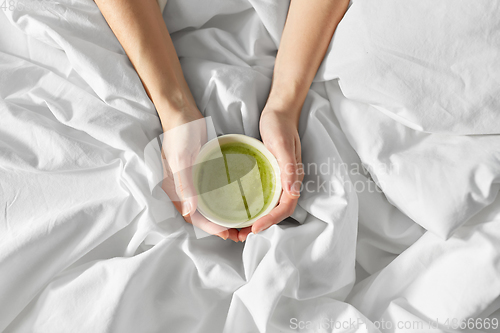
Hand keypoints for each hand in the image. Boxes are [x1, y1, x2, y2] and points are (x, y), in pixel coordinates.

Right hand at [160, 108, 238, 241]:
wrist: (182, 113)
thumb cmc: (179, 135)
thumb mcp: (181, 159)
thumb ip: (185, 184)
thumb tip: (190, 211)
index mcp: (177, 191)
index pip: (194, 218)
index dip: (210, 228)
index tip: (228, 233)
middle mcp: (186, 190)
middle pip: (203, 215)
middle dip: (221, 226)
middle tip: (241, 231)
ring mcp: (195, 182)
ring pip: (210, 205)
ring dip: (224, 215)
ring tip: (243, 221)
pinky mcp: (204, 173)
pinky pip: (215, 192)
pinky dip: (226, 199)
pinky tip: (240, 200)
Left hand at [238, 108, 302, 240]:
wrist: (279, 112)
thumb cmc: (280, 126)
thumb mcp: (282, 145)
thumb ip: (288, 167)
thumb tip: (292, 191)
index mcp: (292, 178)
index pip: (285, 207)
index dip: (271, 220)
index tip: (254, 228)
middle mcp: (287, 181)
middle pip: (276, 212)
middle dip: (261, 225)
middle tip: (240, 235)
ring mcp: (279, 178)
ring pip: (269, 206)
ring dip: (256, 219)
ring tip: (237, 228)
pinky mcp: (270, 173)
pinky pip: (263, 196)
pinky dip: (253, 206)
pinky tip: (240, 208)